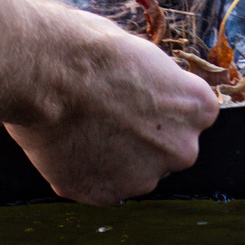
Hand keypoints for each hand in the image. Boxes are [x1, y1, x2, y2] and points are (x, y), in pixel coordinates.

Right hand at [6, 13, 222, 203]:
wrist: (48, 73)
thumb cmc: (92, 50)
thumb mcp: (140, 55)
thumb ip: (153, 86)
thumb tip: (142, 92)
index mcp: (196, 108)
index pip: (192, 114)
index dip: (162, 106)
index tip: (138, 97)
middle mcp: (181, 149)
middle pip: (165, 147)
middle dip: (141, 136)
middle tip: (105, 113)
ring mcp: (143, 177)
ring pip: (132, 170)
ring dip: (112, 156)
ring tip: (78, 125)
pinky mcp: (105, 194)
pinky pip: (98, 184)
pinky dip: (83, 169)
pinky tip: (65, 143)